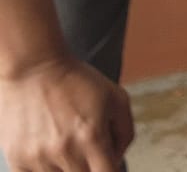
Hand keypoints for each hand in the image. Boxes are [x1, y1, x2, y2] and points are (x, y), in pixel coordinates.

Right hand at [0, 55, 132, 171]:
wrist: (33, 68)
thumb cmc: (77, 81)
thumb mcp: (116, 97)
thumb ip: (125, 131)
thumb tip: (117, 158)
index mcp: (91, 136)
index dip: (111, 170)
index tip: (108, 163)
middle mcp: (64, 150)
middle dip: (91, 166)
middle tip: (87, 145)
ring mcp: (38, 157)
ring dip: (67, 167)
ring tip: (65, 141)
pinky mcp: (17, 159)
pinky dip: (45, 169)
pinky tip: (48, 150)